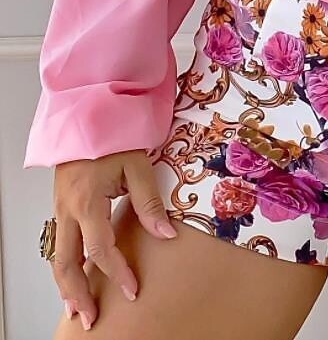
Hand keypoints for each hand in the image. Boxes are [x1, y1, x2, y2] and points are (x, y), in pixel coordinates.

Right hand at [51, 148, 177, 329]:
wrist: (89, 114)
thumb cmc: (114, 135)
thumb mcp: (137, 165)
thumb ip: (150, 202)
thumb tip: (166, 234)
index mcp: (87, 201)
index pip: (100, 249)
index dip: (117, 272)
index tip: (132, 291)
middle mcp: (67, 209)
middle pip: (66, 263)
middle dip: (77, 294)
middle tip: (90, 318)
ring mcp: (60, 208)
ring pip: (56, 256)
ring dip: (66, 284)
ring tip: (78, 307)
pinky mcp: (61, 204)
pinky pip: (58, 242)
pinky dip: (64, 265)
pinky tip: (74, 276)